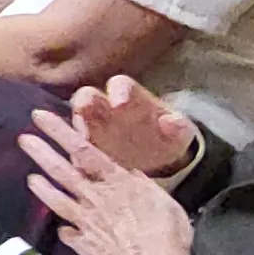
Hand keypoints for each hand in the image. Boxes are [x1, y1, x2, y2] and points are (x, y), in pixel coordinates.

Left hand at [21, 112, 194, 254]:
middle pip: (63, 172)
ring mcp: (88, 223)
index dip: (59, 132)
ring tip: (29, 177)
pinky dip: (65, 231)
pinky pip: (70, 236)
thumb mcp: (162, 200)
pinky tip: (61, 228)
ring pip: (59, 200)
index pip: (83, 150)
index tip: (40, 119)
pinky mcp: (87, 247)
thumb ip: (143, 186)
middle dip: (42, 153)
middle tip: (23, 139)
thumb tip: (131, 175)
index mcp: (117, 183)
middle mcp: (96, 199)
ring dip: (43, 188)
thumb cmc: (166, 237)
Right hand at [69, 77, 197, 177]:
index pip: (121, 85)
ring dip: (75, 131)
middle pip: (89, 96)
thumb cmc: (165, 136)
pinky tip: (80, 169)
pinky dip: (76, 158)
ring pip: (77, 122)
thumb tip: (172, 122)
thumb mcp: (178, 132)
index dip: (119, 92)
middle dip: (85, 102)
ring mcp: (93, 127)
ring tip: (77, 143)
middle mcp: (106, 107)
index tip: (120, 103)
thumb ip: (176, 127)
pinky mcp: (86, 149)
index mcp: (130, 96)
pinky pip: (76, 149)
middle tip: (83, 110)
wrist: (157, 159)